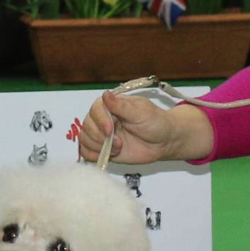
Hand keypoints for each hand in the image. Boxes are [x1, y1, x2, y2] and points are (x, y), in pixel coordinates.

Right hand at [77, 87, 214, 166]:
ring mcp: (102, 134)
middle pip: (87, 126)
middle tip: (119, 143)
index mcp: (112, 105)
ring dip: (99, 147)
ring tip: (118, 148)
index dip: (100, 120)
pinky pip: (87, 153)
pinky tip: (110, 155)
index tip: (111, 130)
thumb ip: (121, 106)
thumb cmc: (156, 123)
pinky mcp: (103, 149)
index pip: (95, 109)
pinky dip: (94, 155)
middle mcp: (103, 118)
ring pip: (85, 139)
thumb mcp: (141, 112)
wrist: (164, 142)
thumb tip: (105, 94)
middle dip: (101, 137)